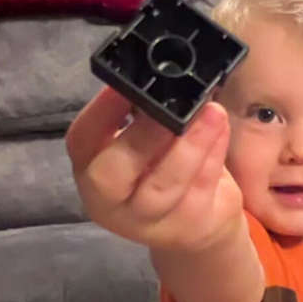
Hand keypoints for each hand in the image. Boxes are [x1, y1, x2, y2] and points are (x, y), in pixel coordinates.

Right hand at [65, 87, 243, 252]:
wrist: (196, 222)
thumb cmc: (163, 168)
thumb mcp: (144, 140)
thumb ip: (143, 114)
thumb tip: (161, 75)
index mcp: (90, 169)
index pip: (81, 141)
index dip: (100, 111)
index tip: (126, 83)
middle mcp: (110, 201)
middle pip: (112, 176)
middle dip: (141, 136)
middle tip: (169, 108)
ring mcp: (149, 221)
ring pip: (163, 186)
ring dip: (189, 144)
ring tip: (211, 112)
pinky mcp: (188, 226)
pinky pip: (200, 186)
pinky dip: (213, 153)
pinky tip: (220, 127)